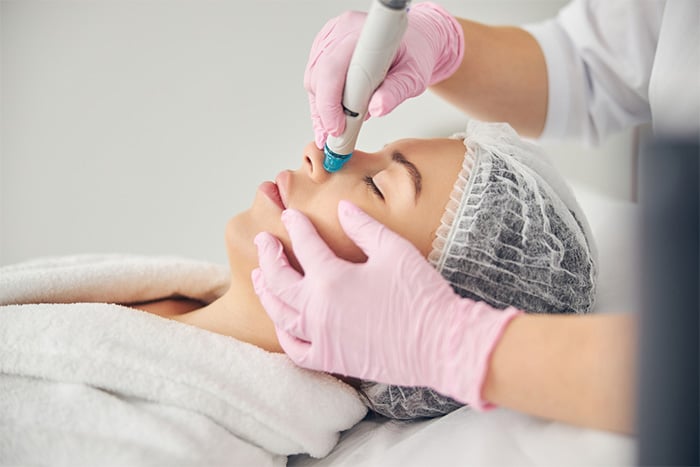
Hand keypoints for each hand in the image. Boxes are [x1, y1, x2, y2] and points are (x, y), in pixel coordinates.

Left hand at [252, 201, 520, 409]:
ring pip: (280, 314)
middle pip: (280, 279)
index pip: (305, 246)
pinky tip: (283, 323)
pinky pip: (296, 350)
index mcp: (332, 279)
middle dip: (268, 256)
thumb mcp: (395, 251)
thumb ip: (364, 227)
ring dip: (266, 292)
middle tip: (263, 241)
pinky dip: (284, 334)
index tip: (291, 215)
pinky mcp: (332, 359)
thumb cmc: (420, 296)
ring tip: (260, 277)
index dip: (297, 226)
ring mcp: (322, 337)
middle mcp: (318, 309)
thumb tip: (343, 209)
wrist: (439, 344)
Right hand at [305, 2, 463, 148]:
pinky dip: (323, 103)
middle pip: (318, 77)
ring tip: (337, 130)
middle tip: (337, 137)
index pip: (332, 69)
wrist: (414, 41)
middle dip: (326, 112)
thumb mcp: (413, 75)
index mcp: (359, 33)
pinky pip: (315, 80)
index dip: (331, 103)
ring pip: (314, 81)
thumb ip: (396, 91)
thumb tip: (377, 108)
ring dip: (323, 109)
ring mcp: (329, 39)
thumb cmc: (413, 53)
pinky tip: (331, 120)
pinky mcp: (324, 50)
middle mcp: (339, 32)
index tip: (338, 129)